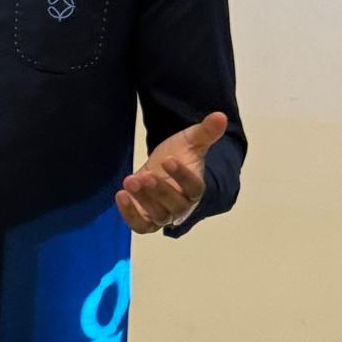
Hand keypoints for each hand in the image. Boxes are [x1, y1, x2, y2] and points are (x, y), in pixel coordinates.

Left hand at [116, 111, 227, 234]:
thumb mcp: (190, 140)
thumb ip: (205, 131)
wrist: (161, 167)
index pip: (193, 187)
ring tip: (129, 180)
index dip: (182, 176)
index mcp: (195, 188)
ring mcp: (163, 215)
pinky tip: (120, 196)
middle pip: (175, 205)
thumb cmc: (179, 155)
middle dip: (159, 191)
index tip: (169, 159)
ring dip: (143, 200)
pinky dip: (130, 215)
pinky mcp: (146, 220)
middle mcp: (182, 205)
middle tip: (145, 175)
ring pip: (158, 216)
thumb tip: (220, 116)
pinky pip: (140, 225)